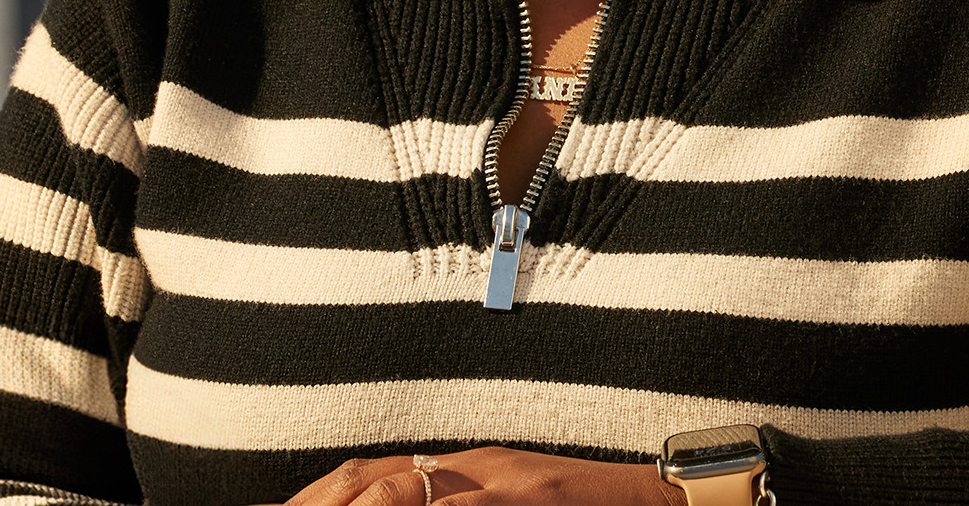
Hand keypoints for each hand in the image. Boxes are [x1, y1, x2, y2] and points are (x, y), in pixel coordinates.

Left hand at [284, 446, 681, 505]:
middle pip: (377, 478)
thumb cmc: (577, 505)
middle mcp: (471, 465)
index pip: (371, 474)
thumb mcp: (504, 496)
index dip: (322, 495)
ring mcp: (501, 479)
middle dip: (327, 502)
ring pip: (413, 489)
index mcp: (460, 466)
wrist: (646, 499)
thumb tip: (400, 496)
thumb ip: (455, 498)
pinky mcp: (532, 493)